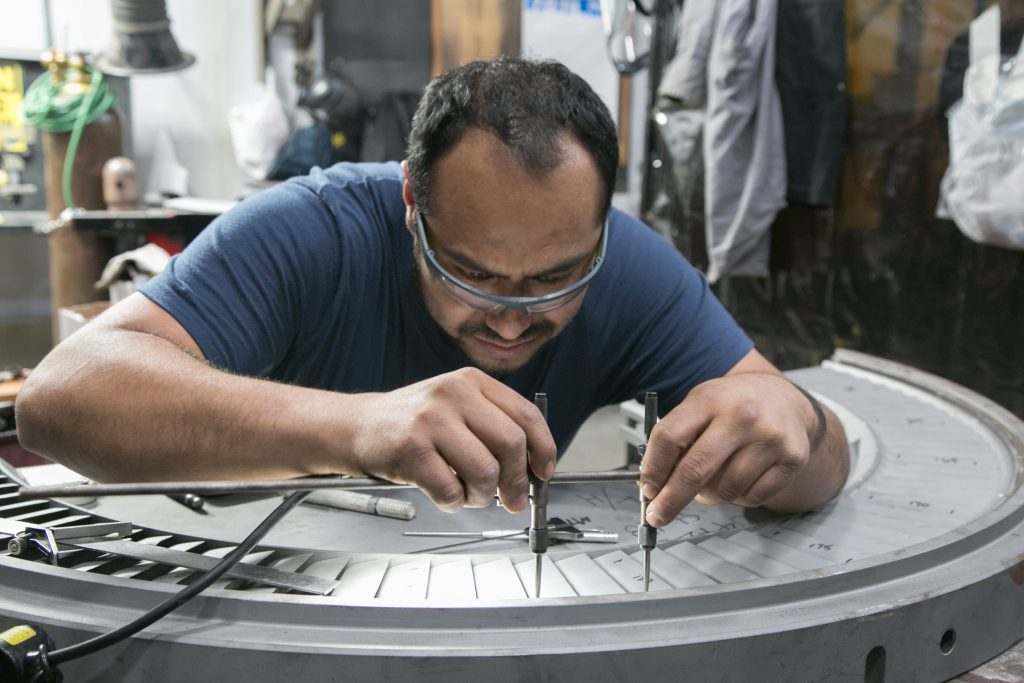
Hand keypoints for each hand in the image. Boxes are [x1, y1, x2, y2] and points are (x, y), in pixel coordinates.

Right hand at [344, 368, 555, 512]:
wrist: (358, 426)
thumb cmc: (414, 424)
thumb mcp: (456, 407)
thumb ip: (493, 427)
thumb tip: (533, 469)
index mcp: (472, 382)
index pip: (526, 415)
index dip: (543, 449)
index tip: (544, 472)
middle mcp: (454, 394)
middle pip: (511, 445)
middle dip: (516, 481)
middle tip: (512, 500)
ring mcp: (431, 419)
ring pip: (485, 471)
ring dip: (483, 495)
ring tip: (469, 494)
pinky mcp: (411, 449)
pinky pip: (451, 490)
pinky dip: (454, 502)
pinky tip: (445, 494)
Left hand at [639, 372, 819, 525]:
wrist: (784, 398)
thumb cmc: (734, 405)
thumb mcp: (700, 405)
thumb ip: (676, 437)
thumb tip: (653, 483)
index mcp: (710, 399)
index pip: (670, 437)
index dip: (654, 469)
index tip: (648, 489)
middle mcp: (742, 416)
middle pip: (696, 470)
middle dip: (671, 500)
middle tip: (658, 515)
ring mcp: (770, 438)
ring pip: (725, 490)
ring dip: (709, 496)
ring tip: (713, 479)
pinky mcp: (792, 459)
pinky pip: (751, 497)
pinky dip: (738, 497)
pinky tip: (740, 477)